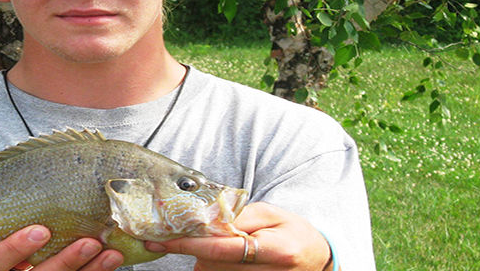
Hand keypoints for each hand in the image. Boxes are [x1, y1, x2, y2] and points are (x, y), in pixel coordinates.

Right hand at [0, 225, 123, 270]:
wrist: (18, 262)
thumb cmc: (3, 240)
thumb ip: (7, 222)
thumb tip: (34, 186)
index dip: (14, 249)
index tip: (41, 230)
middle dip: (64, 262)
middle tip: (89, 242)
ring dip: (89, 270)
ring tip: (111, 252)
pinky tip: (110, 259)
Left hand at [145, 203, 332, 270]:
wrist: (317, 258)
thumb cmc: (294, 232)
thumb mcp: (272, 214)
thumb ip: (239, 216)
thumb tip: (206, 220)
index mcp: (275, 251)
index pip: (222, 248)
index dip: (189, 243)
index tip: (162, 241)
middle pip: (212, 262)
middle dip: (196, 244)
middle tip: (190, 228)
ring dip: (205, 255)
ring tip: (222, 240)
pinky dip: (212, 264)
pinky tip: (224, 254)